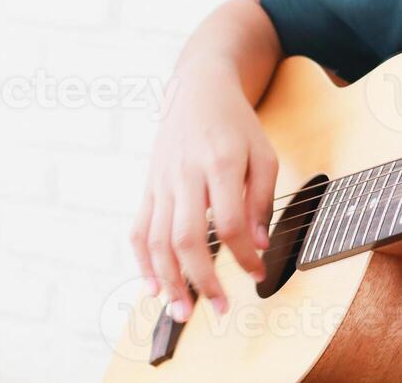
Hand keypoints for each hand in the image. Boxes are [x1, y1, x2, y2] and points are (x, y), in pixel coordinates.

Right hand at [128, 46, 278, 321]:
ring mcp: (161, 182)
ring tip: (183, 312)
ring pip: (157, 240)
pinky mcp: (148, 187)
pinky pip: (139, 230)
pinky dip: (142, 263)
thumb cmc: (236, 124)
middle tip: (221, 309)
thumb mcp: (263, 152)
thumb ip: (261, 198)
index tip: (257, 274)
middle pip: (187, 237)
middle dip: (202, 280)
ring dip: (168, 282)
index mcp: (220, 161)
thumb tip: (259, 244)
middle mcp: (185, 173)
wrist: (198, 90)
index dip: (244, 254)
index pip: (228, 221)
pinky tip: (153, 288)